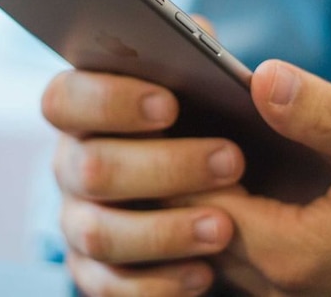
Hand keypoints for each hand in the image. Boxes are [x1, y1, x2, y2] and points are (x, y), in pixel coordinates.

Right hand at [44, 70, 245, 295]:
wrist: (223, 190)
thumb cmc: (204, 120)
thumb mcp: (208, 82)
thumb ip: (213, 57)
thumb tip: (265, 78)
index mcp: (85, 108)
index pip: (65, 98)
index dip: (109, 100)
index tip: (170, 105)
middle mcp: (73, 163)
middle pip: (88, 167)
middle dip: (162, 167)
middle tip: (231, 162)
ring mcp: (79, 220)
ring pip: (98, 233)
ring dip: (163, 232)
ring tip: (223, 227)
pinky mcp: (95, 271)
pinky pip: (112, 285)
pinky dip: (159, 282)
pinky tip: (204, 272)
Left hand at [178, 60, 330, 295]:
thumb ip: (323, 114)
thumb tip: (262, 76)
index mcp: (291, 252)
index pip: (196, 202)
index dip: (176, 150)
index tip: (168, 99)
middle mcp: (277, 280)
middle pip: (193, 222)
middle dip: (175, 166)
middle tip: (167, 106)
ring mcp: (286, 283)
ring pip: (209, 234)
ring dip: (195, 186)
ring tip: (191, 126)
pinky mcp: (298, 273)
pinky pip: (236, 240)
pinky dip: (223, 201)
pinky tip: (229, 160)